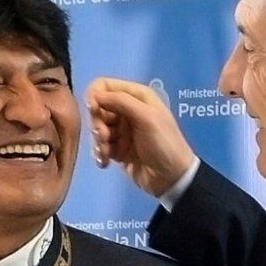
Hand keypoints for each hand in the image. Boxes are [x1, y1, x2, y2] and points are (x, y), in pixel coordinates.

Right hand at [86, 77, 195, 197]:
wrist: (171, 179)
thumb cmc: (163, 144)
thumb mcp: (146, 118)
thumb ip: (121, 101)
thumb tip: (93, 94)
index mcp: (137, 96)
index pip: (105, 86)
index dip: (95, 96)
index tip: (93, 111)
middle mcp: (128, 110)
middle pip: (98, 108)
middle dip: (97, 123)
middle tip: (105, 138)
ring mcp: (122, 130)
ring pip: (97, 128)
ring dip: (99, 141)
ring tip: (107, 153)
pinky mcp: (118, 149)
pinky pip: (100, 145)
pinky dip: (100, 153)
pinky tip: (105, 163)